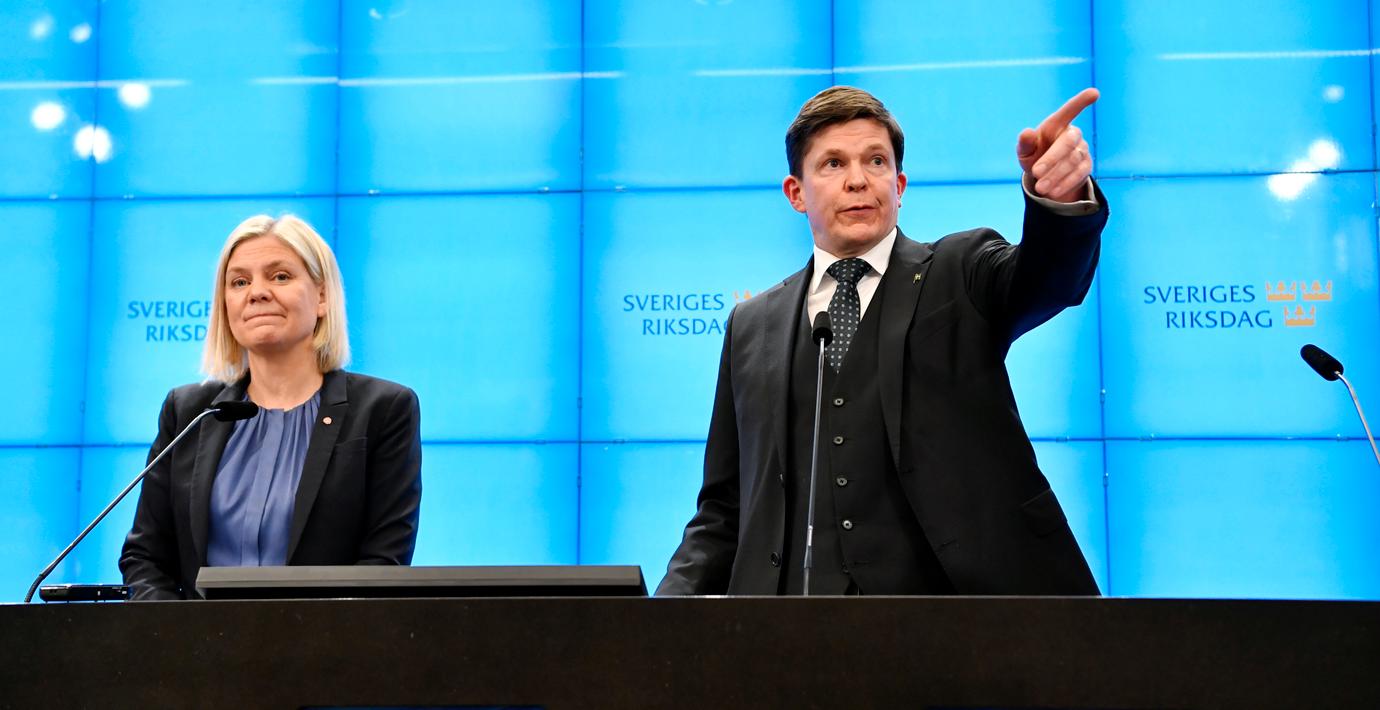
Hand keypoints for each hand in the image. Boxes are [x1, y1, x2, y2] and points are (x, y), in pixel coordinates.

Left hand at [1016, 88, 1098, 202]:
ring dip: (1055, 175)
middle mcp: (1073, 134)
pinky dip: (1064, 183)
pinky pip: (1078, 174)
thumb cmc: (1034, 155)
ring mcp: (1082, 150)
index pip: (1069, 110)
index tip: (1094, 93)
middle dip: (1052, 158)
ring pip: (1072, 161)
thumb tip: (1026, 133)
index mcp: (1056, 125)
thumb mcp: (1025, 151)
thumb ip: (1025, 143)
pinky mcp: (1086, 166)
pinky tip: (1052, 192)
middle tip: (1035, 172)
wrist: (1045, 176)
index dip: (1081, 101)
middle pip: (1068, 142)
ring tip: (1040, 188)